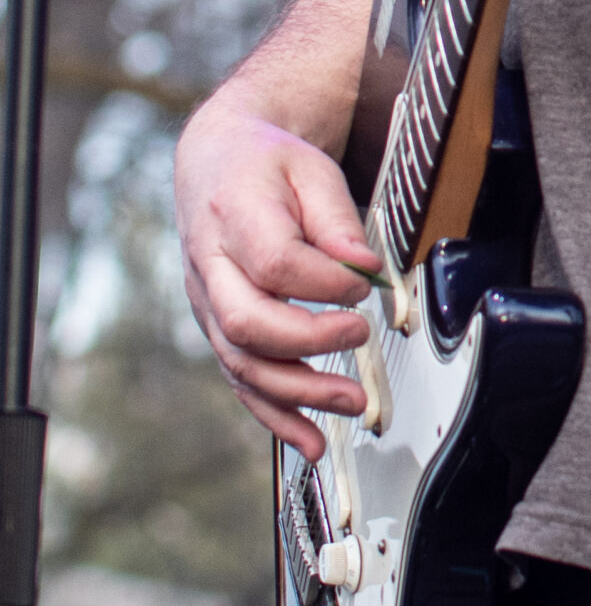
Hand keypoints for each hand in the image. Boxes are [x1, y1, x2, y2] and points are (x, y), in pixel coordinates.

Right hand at [174, 96, 381, 460]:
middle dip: (309, 343)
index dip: (325, 282)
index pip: (276, 263)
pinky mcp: (218, 329)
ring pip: (242, 363)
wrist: (216, 163)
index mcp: (234, 216)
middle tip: (360, 336)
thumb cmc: (267, 166)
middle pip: (248, 322)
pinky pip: (240, 381)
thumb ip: (337, 220)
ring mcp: (208, 304)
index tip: (366, 282)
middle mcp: (210, 267)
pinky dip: (275, 416)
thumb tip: (363, 269)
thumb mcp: (310, 169)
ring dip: (298, 393)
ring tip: (352, 402)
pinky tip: (312, 441)